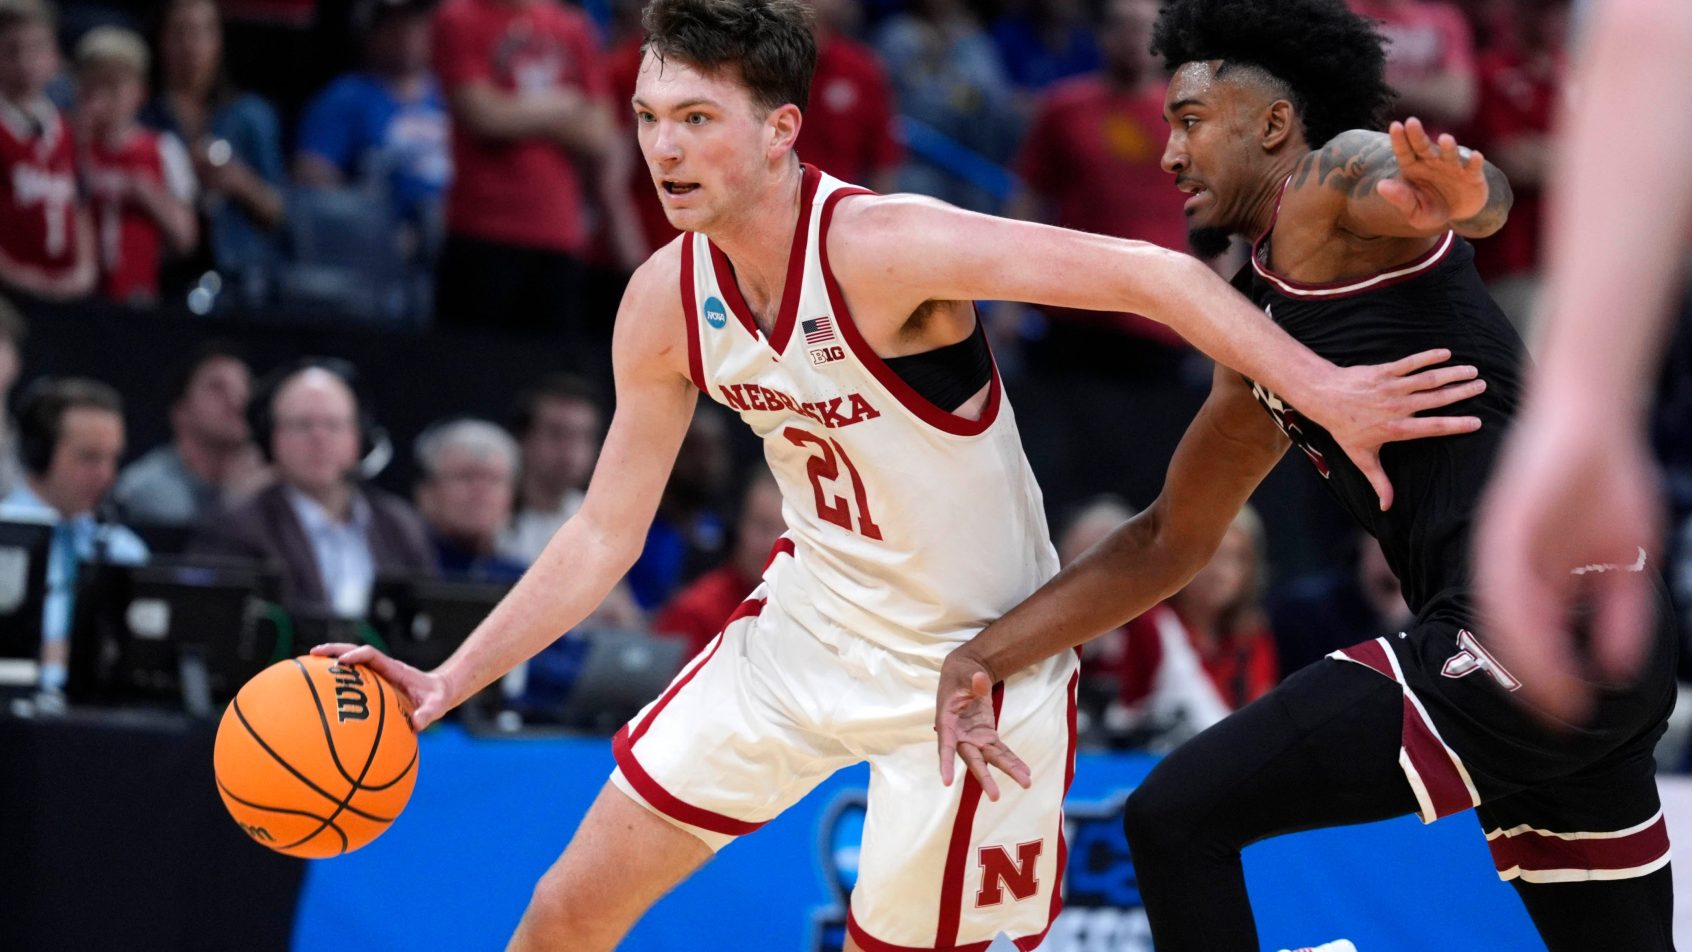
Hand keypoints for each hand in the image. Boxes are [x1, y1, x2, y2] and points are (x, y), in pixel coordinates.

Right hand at [310, 643, 452, 731]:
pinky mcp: (374, 681)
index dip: (357, 656)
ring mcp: (377, 672)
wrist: (439, 692)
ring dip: (330, 659)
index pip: (372, 656)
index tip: (343, 662)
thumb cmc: (436, 698)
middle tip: (313, 653)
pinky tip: (318, 685)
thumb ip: (428, 714)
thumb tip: (416, 724)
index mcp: (394, 669)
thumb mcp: (436, 706)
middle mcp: (383, 667)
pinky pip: (352, 676)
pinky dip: (335, 676)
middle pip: (355, 651)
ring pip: (351, 661)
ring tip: (305, 664)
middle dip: (335, 650)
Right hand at [934, 650, 1028, 800]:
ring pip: (991, 759)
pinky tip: (1025, 772)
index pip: (945, 745)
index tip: (946, 781)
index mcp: (948, 722)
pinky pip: (1000, 751)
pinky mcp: (986, 737)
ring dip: (1008, 770)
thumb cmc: (960, 675)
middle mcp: (960, 736)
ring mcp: (975, 738)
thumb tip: (980, 678)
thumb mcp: (965, 674)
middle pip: (973, 760)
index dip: (945, 763)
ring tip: (1026, 782)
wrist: (964, 675)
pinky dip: (1013, 761)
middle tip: (995, 797)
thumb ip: (974, 680)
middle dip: (985, 778)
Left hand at [1305, 348, 1485, 509]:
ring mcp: (1391, 388)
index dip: (1457, 425)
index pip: (1433, 427)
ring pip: (1428, 379)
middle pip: (1437, 399)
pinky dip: (1428, 356)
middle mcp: (1397, 407)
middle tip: (1482, 387)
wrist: (1324, 397)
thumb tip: (1386, 507)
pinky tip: (1446, 352)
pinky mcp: (1384, 371)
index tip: (1478, 422)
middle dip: (1462, 393)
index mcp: (1396, 429)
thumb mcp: (1361, 457)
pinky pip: (1410, 362)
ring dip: (1452, 373)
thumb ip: (1379, 481)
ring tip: (1472, 371)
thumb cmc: (1344, 428)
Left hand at [1376, 118, 1489, 228]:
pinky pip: (1473, 167)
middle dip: (1417, 135)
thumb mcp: (1414, 211)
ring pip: (1449, 154)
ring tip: (1445, 139)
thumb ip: (1400, 198)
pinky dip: (1474, 162)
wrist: (1459, 213)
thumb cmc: (1431, 208)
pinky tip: (1475, 156)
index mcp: (1413, 168)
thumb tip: (1381, 186)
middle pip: (1423, 147)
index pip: (1404, 152)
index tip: (1395, 126)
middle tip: (1411, 122)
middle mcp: (1432, 162)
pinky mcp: (1472, 175)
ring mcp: (1452, 166)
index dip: (1399, 139)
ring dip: (1448, 147)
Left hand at [1473, 406, 1661, 723]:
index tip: (1568, 713)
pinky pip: (1506, 583)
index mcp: (1534, 576)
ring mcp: (1503, 549)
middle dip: (1533, 682)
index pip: (1532, 639)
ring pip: (1503, 618)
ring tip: (1549, 699)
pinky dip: (1520, 618)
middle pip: (1510, 637)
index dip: (1548, 678)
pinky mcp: (1503, 529)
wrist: (1592, 419)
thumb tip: (1617, 668)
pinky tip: (1537, 648)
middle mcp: (1510, 567)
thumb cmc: (1607, 483)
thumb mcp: (1623, 559)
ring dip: (1525, 661)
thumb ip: (1618, 612)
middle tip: (1555, 722)